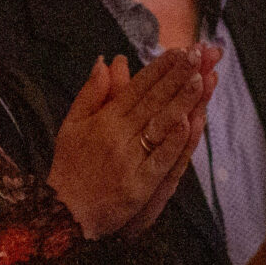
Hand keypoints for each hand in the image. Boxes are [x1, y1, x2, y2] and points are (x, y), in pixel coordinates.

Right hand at [48, 46, 214, 238]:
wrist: (64, 214)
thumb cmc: (70, 167)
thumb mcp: (71, 124)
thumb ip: (90, 93)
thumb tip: (105, 60)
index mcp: (104, 120)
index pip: (137, 87)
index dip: (159, 68)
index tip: (179, 50)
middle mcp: (117, 136)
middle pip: (152, 101)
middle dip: (176, 76)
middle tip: (197, 55)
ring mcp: (129, 160)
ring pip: (159, 126)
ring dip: (181, 102)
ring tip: (201, 79)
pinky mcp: (139, 185)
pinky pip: (159, 160)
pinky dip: (173, 142)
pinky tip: (189, 124)